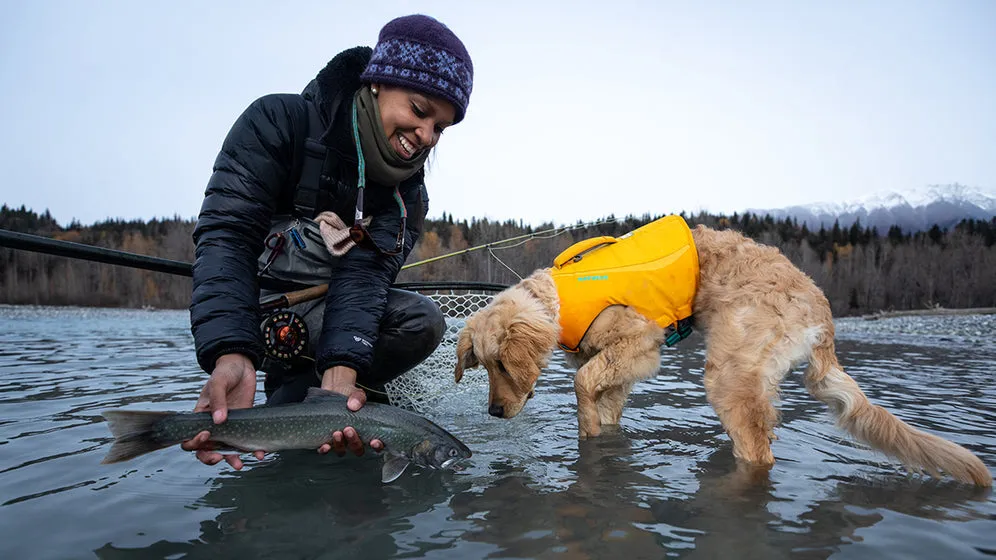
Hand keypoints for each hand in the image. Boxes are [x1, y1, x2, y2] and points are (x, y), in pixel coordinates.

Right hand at [181, 353, 264, 468]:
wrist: (242, 364)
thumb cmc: (225, 371)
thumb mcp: (218, 383)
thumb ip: (217, 401)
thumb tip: (218, 420)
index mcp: (200, 416)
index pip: (191, 437)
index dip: (195, 442)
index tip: (206, 436)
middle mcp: (213, 425)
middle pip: (207, 449)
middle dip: (212, 457)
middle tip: (221, 458)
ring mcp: (230, 426)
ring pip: (227, 449)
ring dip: (232, 458)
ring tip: (240, 465)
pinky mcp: (244, 423)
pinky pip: (246, 440)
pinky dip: (252, 449)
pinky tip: (260, 453)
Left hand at [318, 365, 383, 456]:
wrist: (332, 392)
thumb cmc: (348, 396)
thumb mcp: (356, 394)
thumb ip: (358, 398)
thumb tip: (353, 405)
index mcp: (366, 430)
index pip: (376, 444)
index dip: (377, 446)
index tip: (374, 441)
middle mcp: (354, 439)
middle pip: (357, 449)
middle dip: (354, 441)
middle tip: (349, 429)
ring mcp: (340, 441)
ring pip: (342, 451)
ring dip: (340, 445)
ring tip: (337, 433)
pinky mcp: (326, 439)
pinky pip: (326, 450)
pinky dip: (325, 450)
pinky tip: (325, 446)